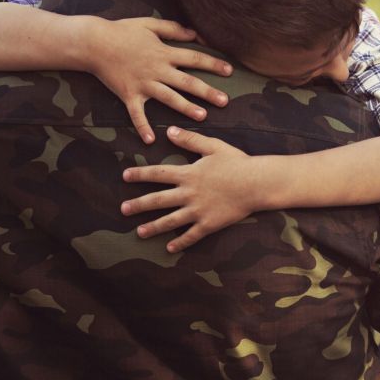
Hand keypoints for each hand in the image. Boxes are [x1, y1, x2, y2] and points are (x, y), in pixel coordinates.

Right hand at [83, 17, 233, 143]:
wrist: (93, 43)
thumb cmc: (122, 31)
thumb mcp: (150, 24)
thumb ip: (173, 29)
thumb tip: (195, 33)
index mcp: (164, 53)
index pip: (194, 59)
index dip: (213, 64)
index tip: (229, 71)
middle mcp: (157, 70)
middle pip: (187, 82)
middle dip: (207, 92)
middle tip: (225, 102)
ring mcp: (143, 84)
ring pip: (169, 98)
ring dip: (186, 108)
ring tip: (202, 117)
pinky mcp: (128, 95)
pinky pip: (137, 114)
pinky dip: (142, 127)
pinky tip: (151, 141)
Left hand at [120, 126, 260, 250]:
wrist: (256, 183)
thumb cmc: (237, 163)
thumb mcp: (213, 146)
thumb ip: (190, 140)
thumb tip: (169, 131)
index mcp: (188, 174)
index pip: (158, 174)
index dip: (140, 174)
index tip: (125, 176)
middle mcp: (189, 194)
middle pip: (158, 200)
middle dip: (138, 204)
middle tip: (123, 209)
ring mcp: (198, 211)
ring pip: (170, 221)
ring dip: (153, 227)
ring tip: (138, 232)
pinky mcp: (209, 224)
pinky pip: (191, 236)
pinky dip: (180, 242)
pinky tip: (169, 248)